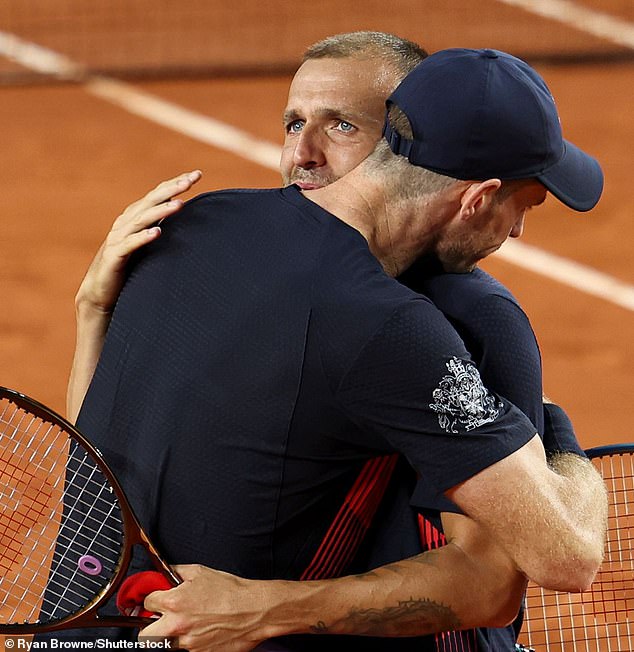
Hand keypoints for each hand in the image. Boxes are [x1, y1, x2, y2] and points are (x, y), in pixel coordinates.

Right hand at [75, 170, 201, 315]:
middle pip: (150, 201)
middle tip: (190, 181)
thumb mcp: (146, 242)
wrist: (99, 292)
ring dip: (161, 211)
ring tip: (179, 205)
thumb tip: (179, 208)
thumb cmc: (127, 266)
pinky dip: (143, 237)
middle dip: (171, 189)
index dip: (175, 183)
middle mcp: (125, 223)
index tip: (197, 174)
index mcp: (135, 217)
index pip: (158, 194)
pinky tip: (157, 232)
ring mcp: (118, 238)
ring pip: (141, 220)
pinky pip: (130, 245)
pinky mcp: (115, 256)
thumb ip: (158, 224)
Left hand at [139, 565, 280, 651]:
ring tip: (187, 624)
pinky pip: (185, 650)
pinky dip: (189, 641)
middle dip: (149, 626)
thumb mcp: (201, 572)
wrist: (253, 611)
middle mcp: (176, 626)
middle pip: (144, 635)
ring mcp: (187, 643)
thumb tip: (166, 573)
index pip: (147, 603)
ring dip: (171, 635)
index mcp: (174, 602)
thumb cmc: (231, 591)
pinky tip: (202, 630)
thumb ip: (177, 572)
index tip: (157, 599)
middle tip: (159, 619)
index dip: (153, 598)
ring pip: (165, 644)